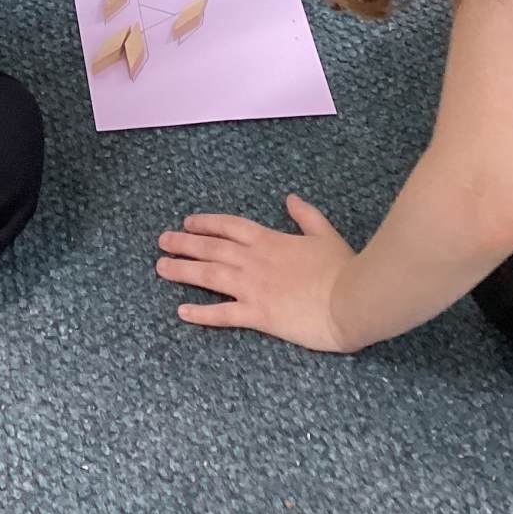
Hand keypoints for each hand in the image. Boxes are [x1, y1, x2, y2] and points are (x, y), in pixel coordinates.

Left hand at [158, 195, 360, 352]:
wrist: (351, 300)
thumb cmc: (342, 268)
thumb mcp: (325, 234)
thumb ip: (306, 216)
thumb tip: (290, 199)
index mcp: (270, 240)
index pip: (230, 226)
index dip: (207, 223)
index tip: (188, 222)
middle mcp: (254, 261)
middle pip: (212, 248)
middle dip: (184, 243)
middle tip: (162, 241)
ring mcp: (253, 287)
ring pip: (209, 275)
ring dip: (183, 270)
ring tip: (161, 267)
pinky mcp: (258, 315)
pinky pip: (223, 314)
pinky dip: (201, 313)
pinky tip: (182, 311)